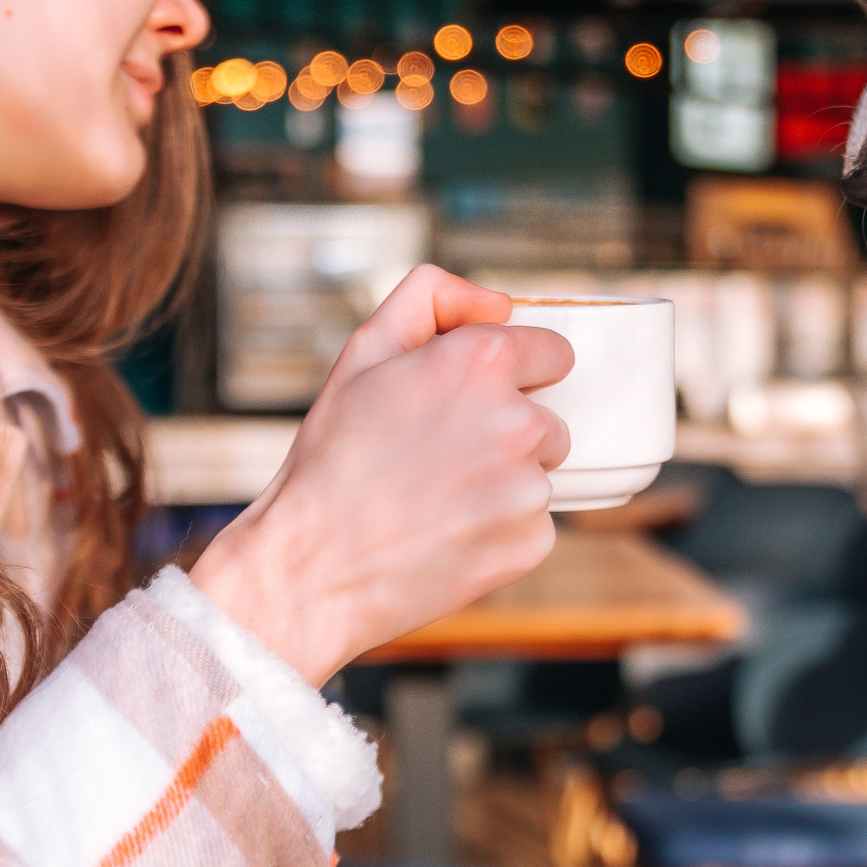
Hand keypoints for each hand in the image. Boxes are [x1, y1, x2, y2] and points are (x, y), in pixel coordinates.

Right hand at [190, 265, 570, 681]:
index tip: (485, 396)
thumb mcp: (363, 353)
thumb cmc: (333, 460)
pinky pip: (533, 526)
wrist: (314, 567)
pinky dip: (499, 531)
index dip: (518, 372)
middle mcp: (516, 421)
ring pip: (537, 474)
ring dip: (502, 484)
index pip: (552, 352)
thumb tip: (500, 303)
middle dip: (506, 433)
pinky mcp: (531, 542)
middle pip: (547, 419)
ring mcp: (528, 487)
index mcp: (481, 365)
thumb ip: (431, 299)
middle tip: (439, 458)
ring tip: (436, 499)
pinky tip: (447, 534)